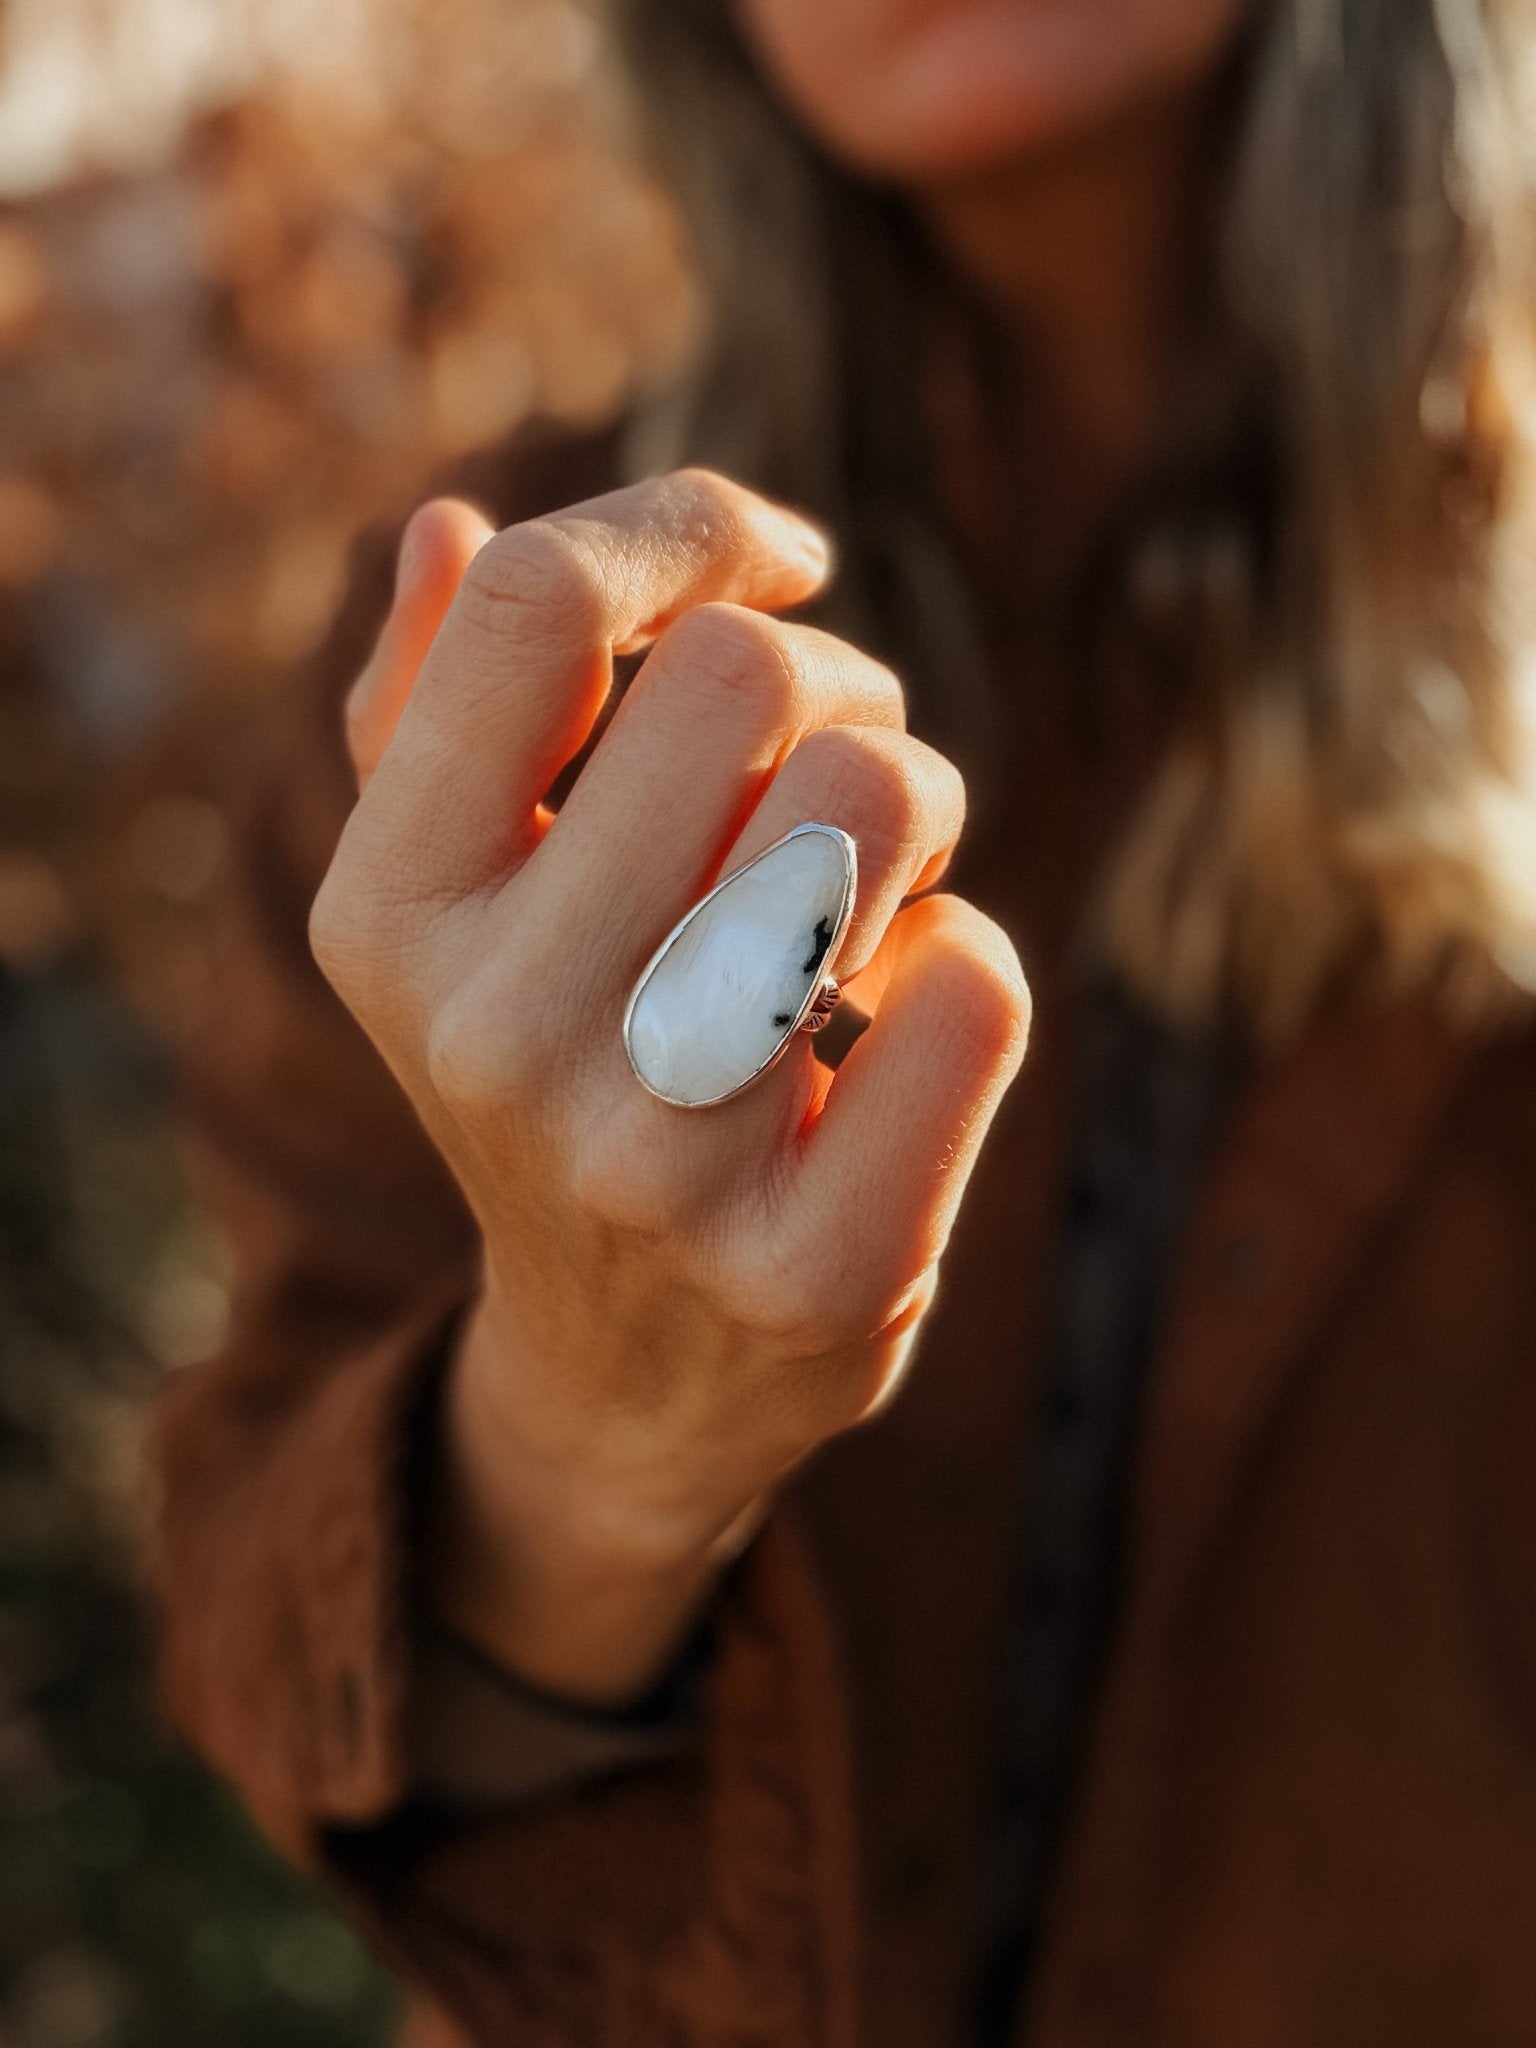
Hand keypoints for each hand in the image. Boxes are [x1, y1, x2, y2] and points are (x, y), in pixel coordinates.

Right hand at [312, 469, 1030, 1700]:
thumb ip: (428, 711)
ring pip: (879, 801)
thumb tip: (443, 521)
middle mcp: (500, 1039)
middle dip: (838, 688)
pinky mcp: (819, 1272)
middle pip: (751, 681)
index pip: (534, 600)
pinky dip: (966, 963)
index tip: (777, 568)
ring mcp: (658, 1168)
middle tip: (831, 772)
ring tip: (870, 889)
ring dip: (915, 807)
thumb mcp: (454, 910)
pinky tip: (898, 1029)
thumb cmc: (564, 1071)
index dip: (691, 529)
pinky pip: (980, 982)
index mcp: (390, 917)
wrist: (628, 1375)